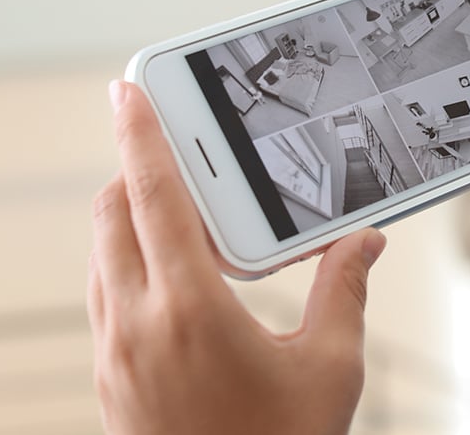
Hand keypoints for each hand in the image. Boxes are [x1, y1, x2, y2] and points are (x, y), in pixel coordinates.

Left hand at [87, 81, 386, 434]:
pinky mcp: (110, 379)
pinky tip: (181, 284)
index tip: (130, 89)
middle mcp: (134, 324)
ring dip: (130, 222)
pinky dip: (130, 267)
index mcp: (188, 309)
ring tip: (187, 217)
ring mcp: (113, 355)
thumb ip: (346, 291)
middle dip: (134, 172)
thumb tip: (366, 242)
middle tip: (174, 150)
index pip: (154, 196)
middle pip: (111, 216)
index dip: (142, 134)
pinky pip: (105, 298)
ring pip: (102, 257)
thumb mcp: (330, 367)